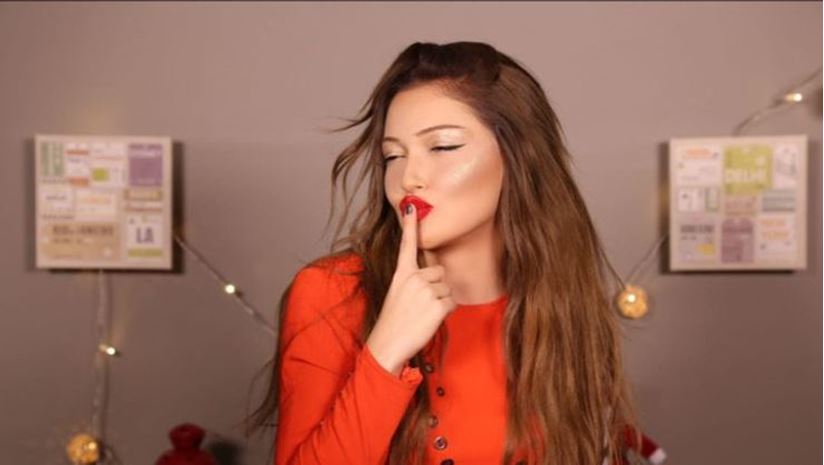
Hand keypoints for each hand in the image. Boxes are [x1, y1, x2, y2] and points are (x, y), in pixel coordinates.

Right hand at [365, 203, 455, 375]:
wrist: (387, 345)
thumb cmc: (394, 322)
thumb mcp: (398, 294)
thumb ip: (413, 280)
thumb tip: (434, 274)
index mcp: (401, 274)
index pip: (407, 245)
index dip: (410, 225)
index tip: (411, 206)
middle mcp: (413, 278)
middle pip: (440, 273)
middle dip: (437, 288)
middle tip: (420, 306)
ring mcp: (426, 291)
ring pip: (448, 289)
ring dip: (441, 302)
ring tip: (423, 314)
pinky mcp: (437, 305)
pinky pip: (452, 303)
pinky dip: (446, 313)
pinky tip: (430, 320)